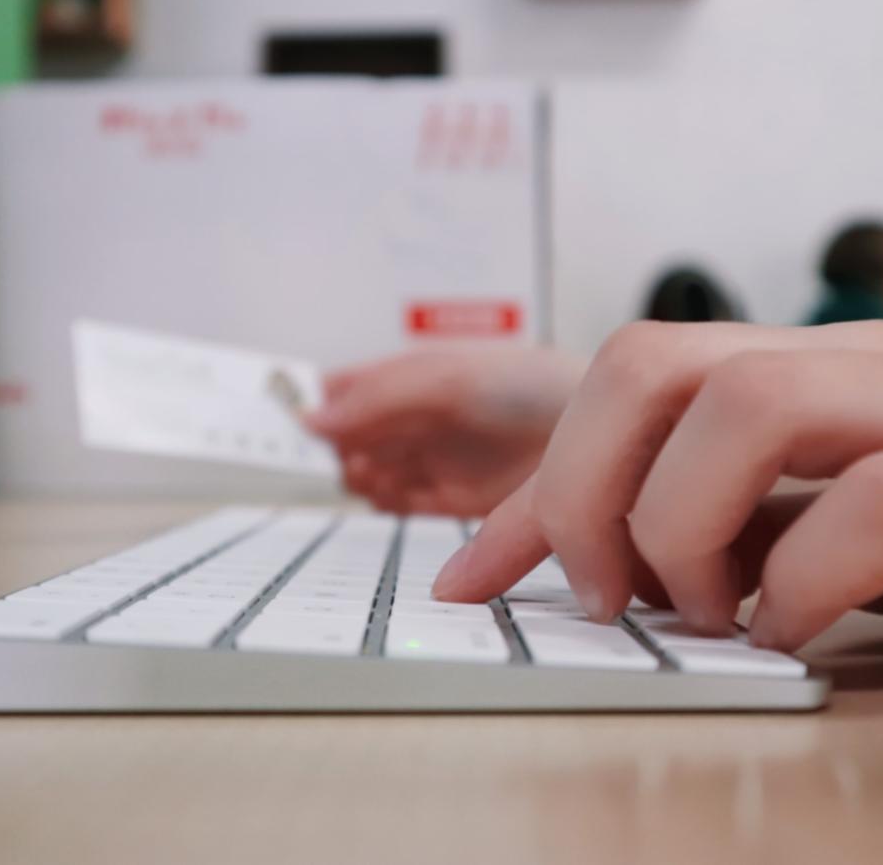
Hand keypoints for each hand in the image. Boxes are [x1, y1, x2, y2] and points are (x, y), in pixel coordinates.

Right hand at [307, 345, 584, 516]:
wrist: (601, 431)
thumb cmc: (533, 387)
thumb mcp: (450, 378)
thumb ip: (381, 397)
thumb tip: (311, 417)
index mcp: (412, 376)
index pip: (347, 387)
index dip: (314, 399)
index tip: (281, 415)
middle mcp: (417, 419)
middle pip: (350, 435)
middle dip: (333, 444)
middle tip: (321, 451)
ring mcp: (432, 460)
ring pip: (367, 472)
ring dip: (358, 473)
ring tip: (370, 468)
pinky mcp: (451, 502)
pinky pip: (397, 504)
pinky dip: (383, 501)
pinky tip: (385, 493)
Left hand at [432, 320, 882, 650]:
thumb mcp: (826, 526)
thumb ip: (725, 526)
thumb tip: (599, 562)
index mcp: (804, 370)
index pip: (623, 387)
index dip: (530, 487)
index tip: (470, 574)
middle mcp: (862, 362)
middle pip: (650, 363)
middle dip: (582, 489)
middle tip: (604, 595)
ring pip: (749, 406)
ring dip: (685, 529)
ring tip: (709, 614)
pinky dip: (810, 579)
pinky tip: (800, 628)